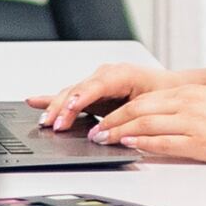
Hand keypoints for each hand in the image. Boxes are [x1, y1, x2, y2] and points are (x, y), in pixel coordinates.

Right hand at [31, 60, 155, 132]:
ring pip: (70, 93)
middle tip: (53, 125)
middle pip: (77, 90)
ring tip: (44, 121)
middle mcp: (105, 75)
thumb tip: (105, 132)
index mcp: (121, 74)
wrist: (170, 89)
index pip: (95, 85)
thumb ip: (126, 117)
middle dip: (63, 108)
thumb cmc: (163, 95)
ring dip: (56, 108)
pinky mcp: (91, 91)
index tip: (68, 110)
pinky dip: (52, 99)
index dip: (80, 98)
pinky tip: (35, 101)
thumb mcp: (150, 107)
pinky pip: (70, 95)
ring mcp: (96, 82)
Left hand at [78, 82, 205, 174]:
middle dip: (113, 122)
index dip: (120, 110)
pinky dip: (143, 144)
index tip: (105, 119)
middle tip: (95, 132)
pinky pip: (165, 143)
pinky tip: (130, 146)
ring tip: (104, 141)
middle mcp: (190, 104)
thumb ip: (186, 109)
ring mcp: (196, 123)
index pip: (145, 99)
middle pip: (140, 110)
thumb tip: (158, 123)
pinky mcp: (203, 143)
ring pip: (147, 125)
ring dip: (120, 133)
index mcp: (192, 93)